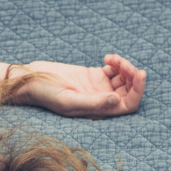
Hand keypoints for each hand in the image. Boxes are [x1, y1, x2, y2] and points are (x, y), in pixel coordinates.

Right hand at [15, 56, 145, 117]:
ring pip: (124, 78)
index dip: (138, 91)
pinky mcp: (94, 75)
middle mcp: (101, 101)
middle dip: (132, 76)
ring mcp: (98, 87)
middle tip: (126, 65)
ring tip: (112, 59)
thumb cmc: (45, 94)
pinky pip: (115, 69)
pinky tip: (106, 58)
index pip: (127, 105)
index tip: (139, 74)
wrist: (31, 81)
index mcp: (97, 111)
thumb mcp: (68, 101)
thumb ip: (93, 103)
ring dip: (124, 66)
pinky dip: (116, 62)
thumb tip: (116, 100)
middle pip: (129, 91)